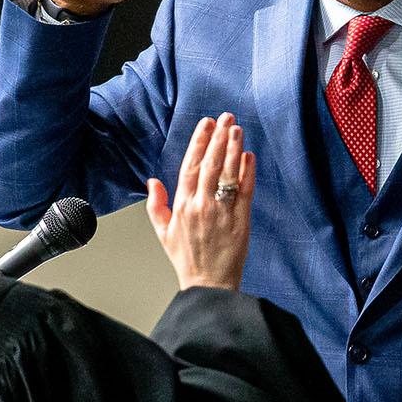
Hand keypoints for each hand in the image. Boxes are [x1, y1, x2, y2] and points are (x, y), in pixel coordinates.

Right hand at [146, 113, 254, 290]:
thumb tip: (152, 181)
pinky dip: (247, 172)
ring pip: (227, 173)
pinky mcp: (240, 220)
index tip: (206, 124)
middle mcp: (201, 206)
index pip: (190, 166)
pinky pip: (244, 191)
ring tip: (237, 129)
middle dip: (218, 137)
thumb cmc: (187, 258)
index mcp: (181, 206)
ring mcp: (221, 212)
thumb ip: (156, 205)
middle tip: (226, 117)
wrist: (209, 284)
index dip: (198, 142)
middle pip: (210, 164)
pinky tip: (249, 155)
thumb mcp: (163, 232)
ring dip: (233, 148)